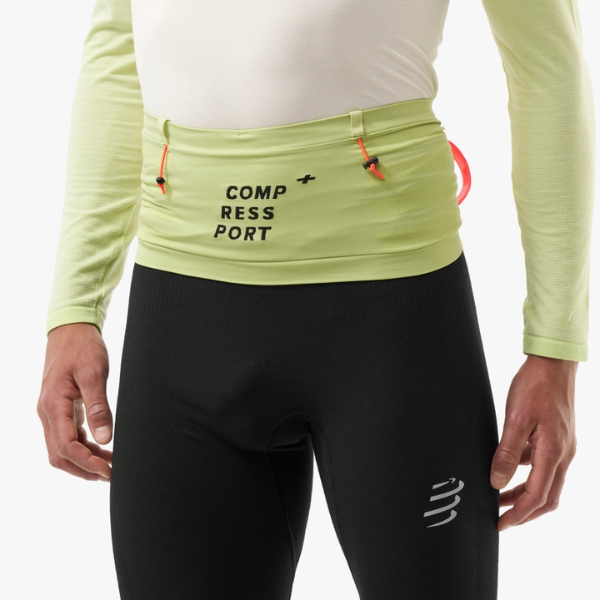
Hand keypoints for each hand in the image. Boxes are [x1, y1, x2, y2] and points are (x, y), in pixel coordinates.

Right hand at [37, 322, 112, 480]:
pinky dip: (83, 447)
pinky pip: (68, 436)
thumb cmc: (83, 347)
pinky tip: (102, 449)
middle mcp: (47, 413)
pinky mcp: (60, 409)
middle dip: (83, 469)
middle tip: (111, 475)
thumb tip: (105, 439)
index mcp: (53, 405)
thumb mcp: (94, 374)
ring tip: (110, 465)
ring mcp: (52, 412)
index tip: (109, 470)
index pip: (65, 447)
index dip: (87, 463)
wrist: (71, 329)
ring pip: (62, 448)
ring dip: (84, 460)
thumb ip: (98, 407)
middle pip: (59, 455)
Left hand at [490, 354, 576, 530]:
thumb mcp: (516, 419)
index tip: (501, 524)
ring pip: (546, 481)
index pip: (537, 497)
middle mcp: (563, 453)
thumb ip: (507, 452)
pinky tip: (509, 467)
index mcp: (554, 452)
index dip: (518, 514)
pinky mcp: (557, 436)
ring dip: (524, 493)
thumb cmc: (535, 386)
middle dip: (524, 511)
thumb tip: (497, 481)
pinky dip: (528, 472)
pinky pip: (543, 463)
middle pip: (547, 496)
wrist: (553, 363)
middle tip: (502, 518)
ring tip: (500, 495)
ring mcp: (562, 445)